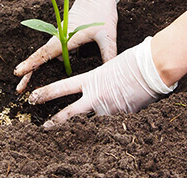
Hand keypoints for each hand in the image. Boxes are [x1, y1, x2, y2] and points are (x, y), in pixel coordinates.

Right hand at [14, 0, 123, 92]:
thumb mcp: (108, 35)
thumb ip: (109, 54)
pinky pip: (51, 49)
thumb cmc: (102, 10)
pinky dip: (44, 60)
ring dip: (35, 67)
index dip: (32, 63)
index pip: (46, 53)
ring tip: (25, 83)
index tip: (18, 72)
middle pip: (40, 56)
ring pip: (44, 54)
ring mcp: (60, 34)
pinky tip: (42, 69)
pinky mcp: (64, 34)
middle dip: (28, 72)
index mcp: (67, 36)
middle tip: (18, 89)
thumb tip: (112, 73)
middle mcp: (60, 36)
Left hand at [27, 37, 176, 126]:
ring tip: (113, 98)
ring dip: (100, 110)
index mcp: (91, 80)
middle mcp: (97, 97)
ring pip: (96, 115)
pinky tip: (130, 98)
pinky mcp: (122, 116)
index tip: (33, 98)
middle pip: (70, 113)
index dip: (46, 93)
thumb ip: (102, 76)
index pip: (62, 88)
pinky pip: (116, 115)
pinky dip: (119, 110)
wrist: (153, 69)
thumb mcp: (112, 64)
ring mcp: (109, 109)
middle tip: (43, 127)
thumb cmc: (134, 60)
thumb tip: (101, 84)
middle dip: (55, 120)